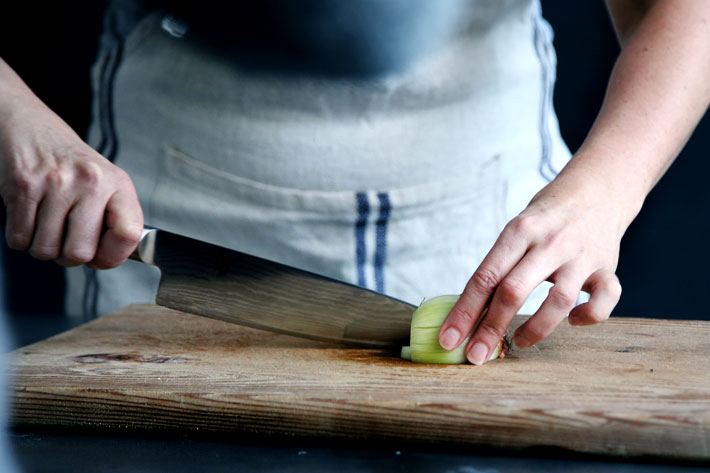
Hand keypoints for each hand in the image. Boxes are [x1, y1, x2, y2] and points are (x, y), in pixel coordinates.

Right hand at [0, 92, 142, 268]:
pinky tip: (30, 219)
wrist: (32, 128)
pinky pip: (19, 239)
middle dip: (69, 257)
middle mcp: (90, 182)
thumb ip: (115, 219)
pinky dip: (21, 237)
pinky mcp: (23, 186)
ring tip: (48, 225)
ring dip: (43, 247)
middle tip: (67, 240)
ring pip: (46, 250)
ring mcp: (56, 184)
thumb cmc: (73, 164)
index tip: (101, 256)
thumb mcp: (107, 183)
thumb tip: (108, 259)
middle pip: (79, 253)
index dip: (113, 256)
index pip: (129, 234)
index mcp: (118, 184)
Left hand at [438, 168, 631, 364]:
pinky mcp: (607, 267)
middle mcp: (549, 242)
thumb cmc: (545, 218)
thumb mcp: (517, 230)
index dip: (464, 311)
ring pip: (557, 301)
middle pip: (513, 290)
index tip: (449, 339)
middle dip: (490, 328)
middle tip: (476, 356)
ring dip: (535, 329)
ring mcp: (581, 255)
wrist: (597, 190)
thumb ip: (500, 266)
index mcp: (519, 231)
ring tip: (518, 342)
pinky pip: (604, 300)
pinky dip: (588, 317)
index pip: (485, 276)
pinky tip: (573, 320)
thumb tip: (468, 314)